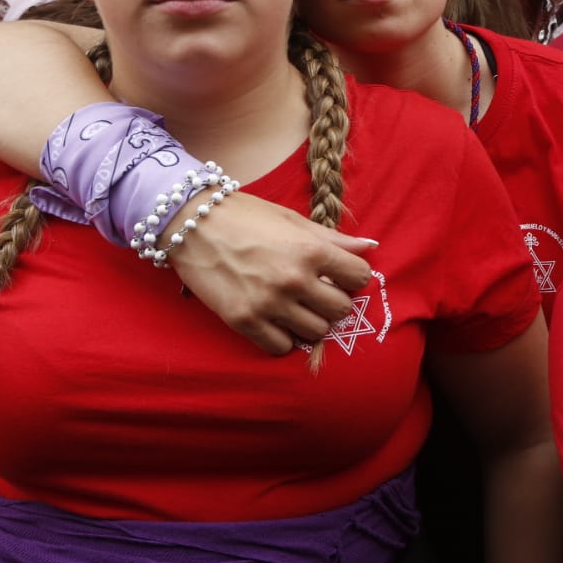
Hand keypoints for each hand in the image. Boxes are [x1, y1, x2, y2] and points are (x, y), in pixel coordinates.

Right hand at [169, 194, 376, 354]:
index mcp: (311, 250)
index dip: (352, 277)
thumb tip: (371, 247)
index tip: (338, 275)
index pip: (359, 278)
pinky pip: (281, 346)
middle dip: (333, 301)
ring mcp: (269, 304)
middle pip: (340, 310)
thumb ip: (334, 239)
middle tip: (316, 291)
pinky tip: (275, 319)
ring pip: (315, 332)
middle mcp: (294, 280)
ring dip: (310, 321)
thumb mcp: (293, 221)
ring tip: (295, 305)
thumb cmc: (246, 216)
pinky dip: (282, 337)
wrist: (192, 223)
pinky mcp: (245, 321)